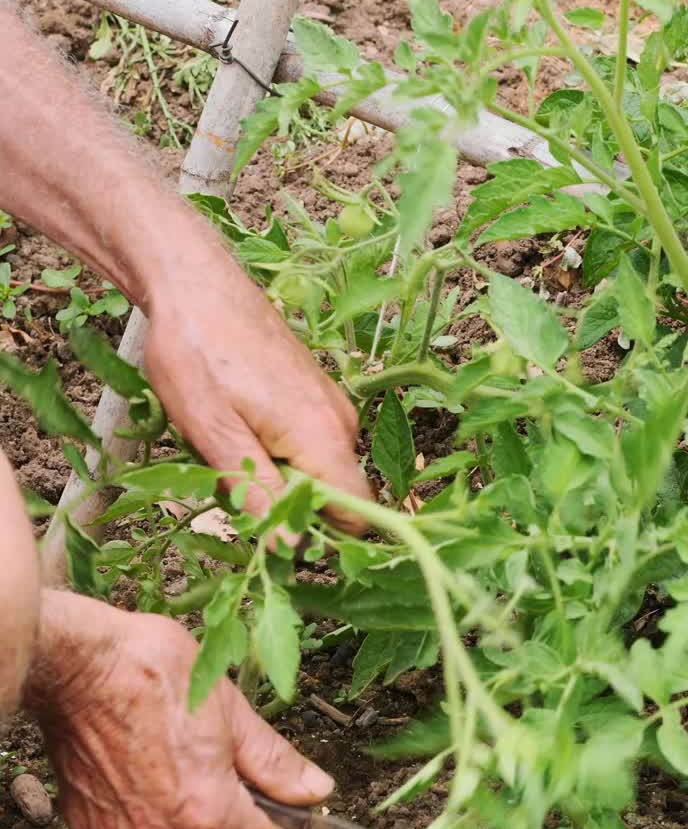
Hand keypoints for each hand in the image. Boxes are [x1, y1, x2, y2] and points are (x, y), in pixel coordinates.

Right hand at [26, 592, 332, 828]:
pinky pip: (132, 828)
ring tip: (170, 753)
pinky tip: (134, 758)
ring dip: (183, 812)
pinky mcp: (87, 823)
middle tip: (218, 762)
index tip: (270, 801)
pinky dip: (141, 805)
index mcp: (207, 808)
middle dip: (229, 818)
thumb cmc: (150, 670)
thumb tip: (316, 791)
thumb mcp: (230, 706)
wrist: (73, 661)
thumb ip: (274, 761)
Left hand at [144, 251, 370, 530]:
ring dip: (274, 476)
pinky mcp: (317, 394)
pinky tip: (236, 424)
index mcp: (324, 436)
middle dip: (285, 505)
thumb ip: (256, 491)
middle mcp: (342, 422)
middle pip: (333, 497)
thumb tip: (289, 547)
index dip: (321, 538)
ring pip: (316, 472)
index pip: (356, 515)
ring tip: (225, 443)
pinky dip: (275, 450)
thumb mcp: (213, 432)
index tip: (271, 533)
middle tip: (229, 479)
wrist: (191, 280)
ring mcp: (333, 405)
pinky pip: (308, 445)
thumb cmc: (194, 351)